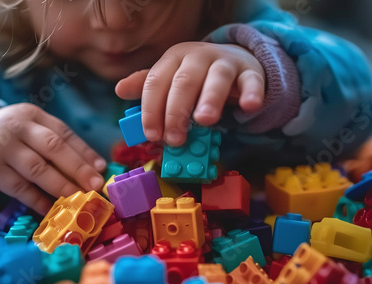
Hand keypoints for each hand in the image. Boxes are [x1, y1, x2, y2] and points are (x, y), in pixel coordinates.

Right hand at [0, 104, 106, 214]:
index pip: (63, 133)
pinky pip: (19, 189)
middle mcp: (18, 128)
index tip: (102, 168)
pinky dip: (38, 201)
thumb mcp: (26, 129)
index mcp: (32, 115)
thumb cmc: (4, 137)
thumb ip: (54, 142)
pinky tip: (53, 210)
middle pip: (53, 147)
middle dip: (78, 167)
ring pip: (38, 169)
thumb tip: (94, 166)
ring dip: (62, 186)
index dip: (85, 151)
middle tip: (96, 185)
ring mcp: (2, 149)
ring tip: (80, 199)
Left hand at [116, 41, 265, 145]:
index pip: (156, 82)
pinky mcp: (249, 73)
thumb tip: (120, 89)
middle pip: (183, 82)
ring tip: (204, 121)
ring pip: (216, 79)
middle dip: (176, 111)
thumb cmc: (195, 77)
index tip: (152, 135)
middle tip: (175, 139)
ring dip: (209, 100)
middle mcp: (197, 57)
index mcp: (173, 58)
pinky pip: (251, 82)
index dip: (151, 109)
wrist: (233, 61)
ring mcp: (225, 63)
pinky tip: (247, 106)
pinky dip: (250, 93)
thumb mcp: (169, 78)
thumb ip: (148, 87)